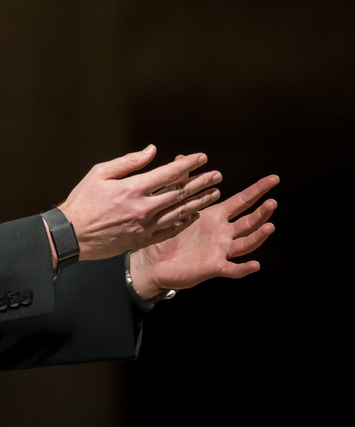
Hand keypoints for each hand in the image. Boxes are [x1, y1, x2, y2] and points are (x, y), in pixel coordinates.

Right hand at [58, 145, 221, 260]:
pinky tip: (194, 215)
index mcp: (133, 188)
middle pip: (180, 193)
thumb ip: (129, 162)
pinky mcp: (142, 240)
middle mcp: (143, 207)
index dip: (188, 164)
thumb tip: (151, 151)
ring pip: (180, 213)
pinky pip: (170, 230)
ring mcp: (145, 226)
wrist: (72, 234)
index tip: (202, 158)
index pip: (169, 173)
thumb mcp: (100, 172)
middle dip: (201, 182)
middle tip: (217, 176)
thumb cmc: (83, 201)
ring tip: (214, 194)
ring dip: (199, 202)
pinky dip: (184, 222)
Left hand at [128, 171, 278, 297]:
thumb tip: (182, 157)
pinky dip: (244, 268)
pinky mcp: (214, 267)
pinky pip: (232, 269)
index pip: (242, 201)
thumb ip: (181, 182)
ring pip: (245, 244)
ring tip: (269, 227)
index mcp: (216, 216)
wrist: (153, 261)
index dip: (258, 190)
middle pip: (248, 221)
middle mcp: (223, 233)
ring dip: (258, 236)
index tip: (273, 179)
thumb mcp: (174, 205)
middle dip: (261, 212)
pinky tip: (254, 264)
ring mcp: (221, 251)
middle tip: (272, 202)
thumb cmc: (167, 233)